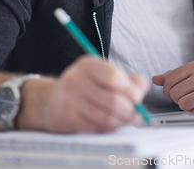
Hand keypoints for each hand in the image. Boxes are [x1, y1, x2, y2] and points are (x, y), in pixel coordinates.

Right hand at [18, 56, 148, 132]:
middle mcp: (76, 79)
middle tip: (135, 113)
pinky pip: (96, 128)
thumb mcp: (103, 74)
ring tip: (126, 119)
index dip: (129, 89)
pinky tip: (111, 124)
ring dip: (121, 121)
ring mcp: (70, 100)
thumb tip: (141, 89)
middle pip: (112, 99)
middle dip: (129, 110)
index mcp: (88, 64)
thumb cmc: (84, 86)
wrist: (51, 100)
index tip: (137, 97)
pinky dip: (108, 128)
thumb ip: (127, 78)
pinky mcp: (68, 118)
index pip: (113, 76)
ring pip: (105, 117)